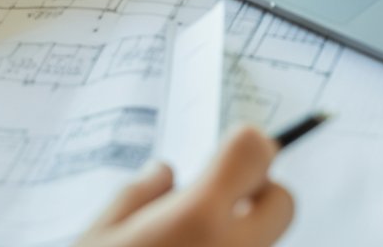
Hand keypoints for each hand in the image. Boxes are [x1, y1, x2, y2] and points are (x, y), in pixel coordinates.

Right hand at [75, 126, 293, 246]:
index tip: (227, 148)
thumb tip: (165, 177)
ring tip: (194, 237)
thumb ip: (138, 195)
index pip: (255, 151)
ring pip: (265, 239)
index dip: (245, 144)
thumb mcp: (99, 234)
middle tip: (216, 200)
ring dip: (242, 231)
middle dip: (258, 193)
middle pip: (283, 203)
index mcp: (199, 219)